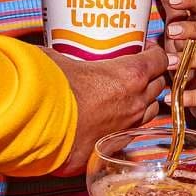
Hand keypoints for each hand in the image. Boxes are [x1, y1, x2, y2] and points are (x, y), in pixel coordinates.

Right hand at [48, 44, 168, 175]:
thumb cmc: (49, 87)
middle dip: (151, 76)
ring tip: (125, 95)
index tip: (144, 48)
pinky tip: (109, 119)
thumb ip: (66, 53)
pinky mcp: (112, 146)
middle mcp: (136, 102)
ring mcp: (127, 127)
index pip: (159, 59)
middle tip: (134, 71)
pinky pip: (127, 133)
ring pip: (148, 111)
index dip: (155, 52)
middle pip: (158, 86)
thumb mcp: (58, 57)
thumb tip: (56, 52)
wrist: (36, 127)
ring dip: (142, 101)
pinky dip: (124, 124)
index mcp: (131, 75)